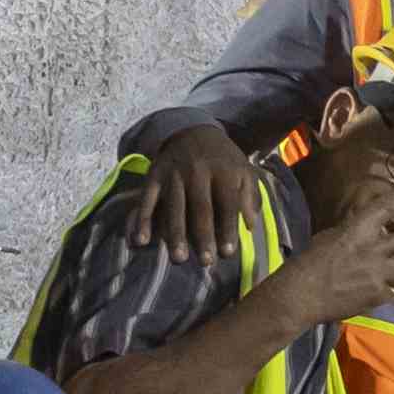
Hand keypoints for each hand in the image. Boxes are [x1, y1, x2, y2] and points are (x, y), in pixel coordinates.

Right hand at [139, 124, 259, 264]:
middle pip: (201, 208)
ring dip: (175, 234)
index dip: (228, 228)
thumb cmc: (224, 159)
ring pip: (174, 207)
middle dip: (203, 236)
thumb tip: (251, 227)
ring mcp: (174, 173)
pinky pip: (147, 199)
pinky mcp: (154, 175)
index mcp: (224, 170)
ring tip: (178, 258)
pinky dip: (142, 219)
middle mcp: (198, 171)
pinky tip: (142, 240)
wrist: (193, 130)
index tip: (228, 253)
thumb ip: (250, 197)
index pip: (227, 203)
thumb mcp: (244, 171)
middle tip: (205, 262)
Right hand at [272, 161, 393, 332]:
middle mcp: (372, 249)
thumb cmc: (308, 264)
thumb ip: (354, 233)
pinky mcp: (378, 295)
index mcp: (357, 230)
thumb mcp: (330, 238)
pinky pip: (391, 293)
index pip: (384, 208)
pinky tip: (370, 295)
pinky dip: (384, 294)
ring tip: (375, 275)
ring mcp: (378, 273)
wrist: (301, 295)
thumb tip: (369, 229)